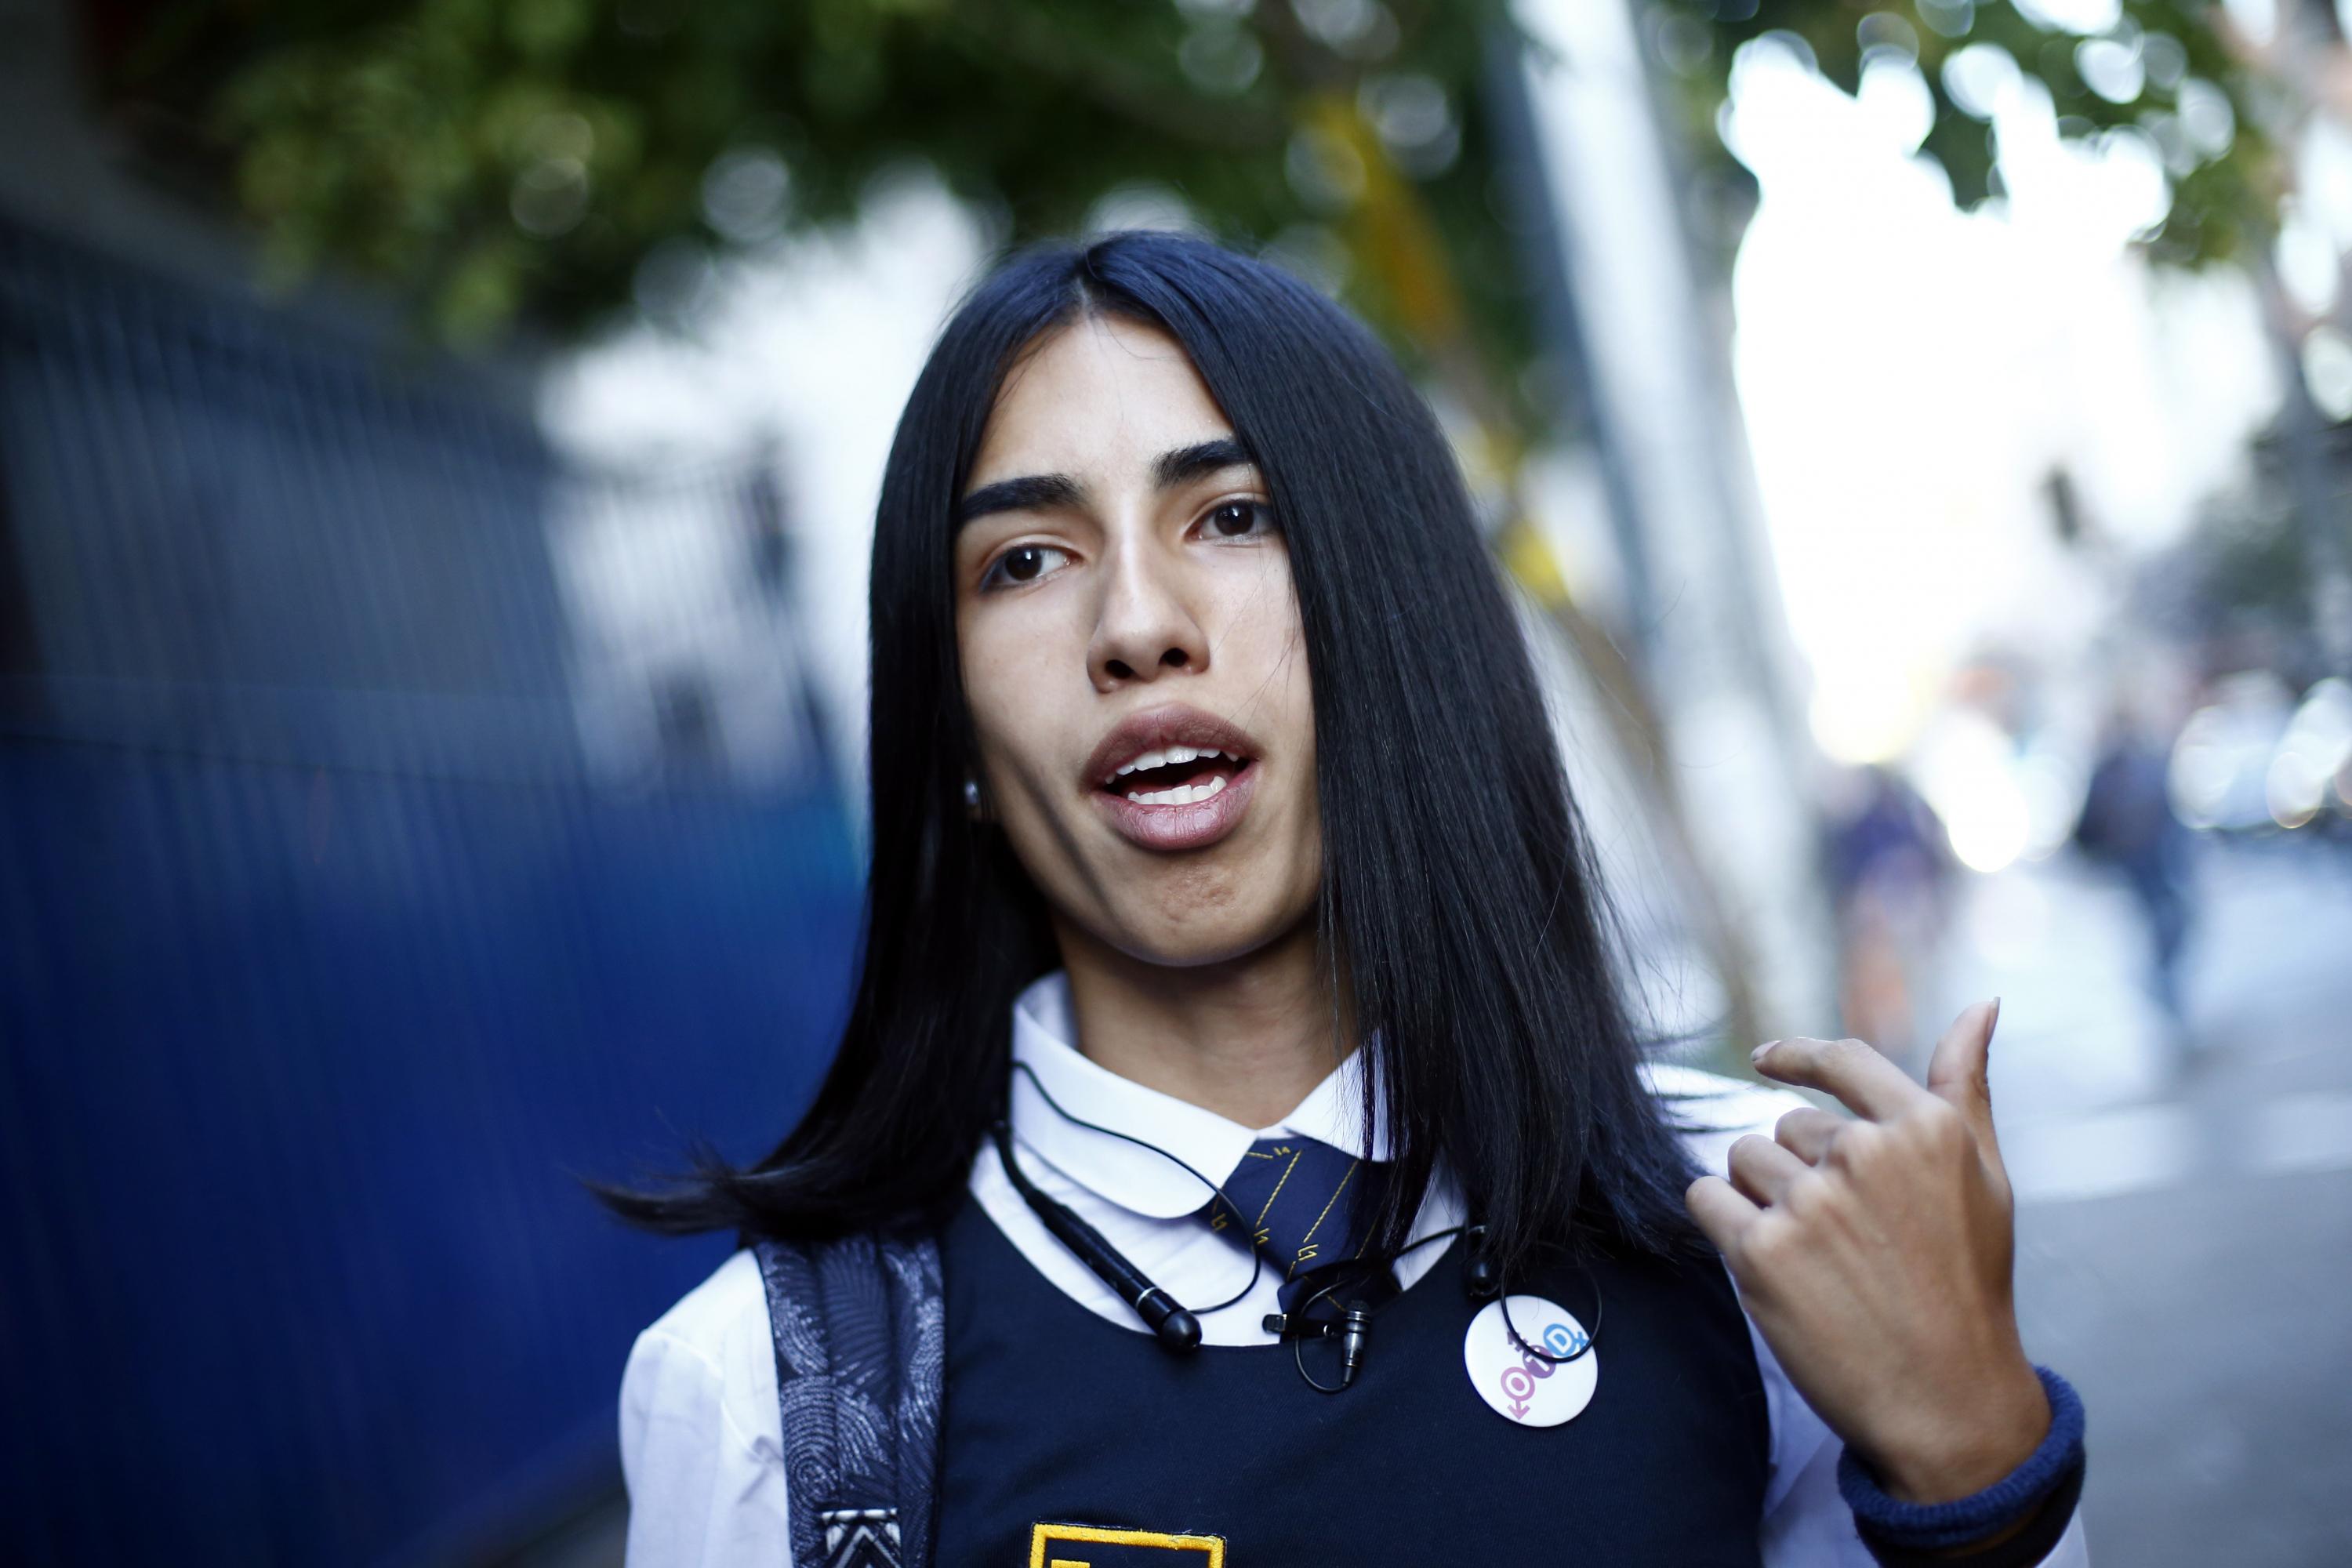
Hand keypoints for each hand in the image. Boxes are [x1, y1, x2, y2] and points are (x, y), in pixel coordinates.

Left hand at [1684, 1000, 2051, 1504]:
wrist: (1947, 1401)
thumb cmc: (1969, 1286)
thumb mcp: (1985, 1179)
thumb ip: (1965, 1085)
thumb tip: (1982, 1004)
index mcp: (1924, 1128)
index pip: (1839, 1060)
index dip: (1794, 1055)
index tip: (1762, 1059)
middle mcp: (1864, 1154)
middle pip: (1785, 1125)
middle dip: (1801, 1171)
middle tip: (1849, 1241)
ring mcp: (1809, 1202)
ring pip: (1743, 1160)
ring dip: (1761, 1199)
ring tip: (1818, 1258)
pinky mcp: (1760, 1251)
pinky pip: (1705, 1200)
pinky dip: (1722, 1224)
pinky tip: (1769, 1265)